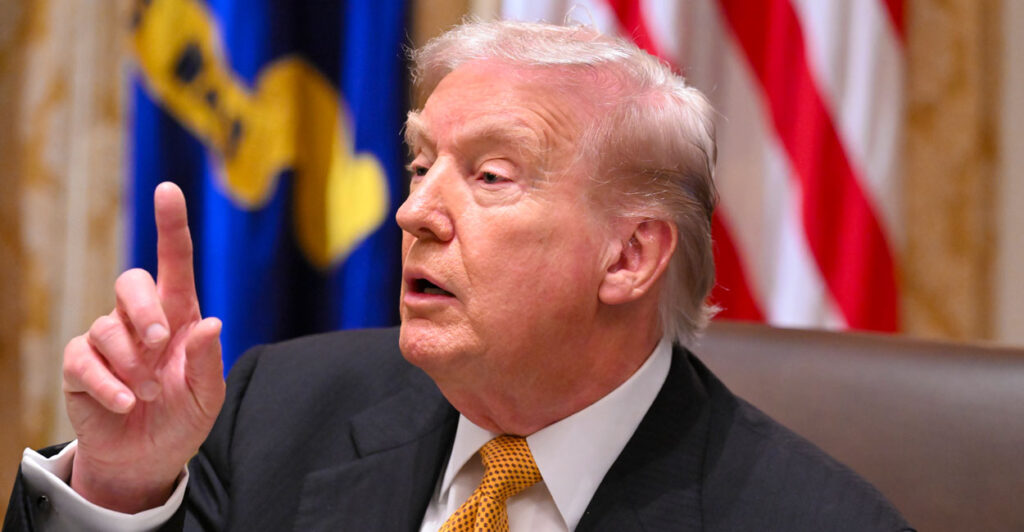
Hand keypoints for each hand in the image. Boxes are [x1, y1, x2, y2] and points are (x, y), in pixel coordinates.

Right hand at [62, 182, 224, 512]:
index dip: (171, 225)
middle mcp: (141, 319)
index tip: (168, 189)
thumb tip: (210, 322)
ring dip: (132, 364)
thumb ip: (208, 360)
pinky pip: (85, 361)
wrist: (148, 458)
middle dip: (144, 309)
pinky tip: (127, 403)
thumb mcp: (207, 395)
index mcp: (179, 316)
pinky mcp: (80, 367)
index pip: (174, 262)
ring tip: (150, 395)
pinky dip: (109, 385)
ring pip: (108, 327)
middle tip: (159, 343)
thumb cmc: (183, 417)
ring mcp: (108, 341)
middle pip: (131, 282)